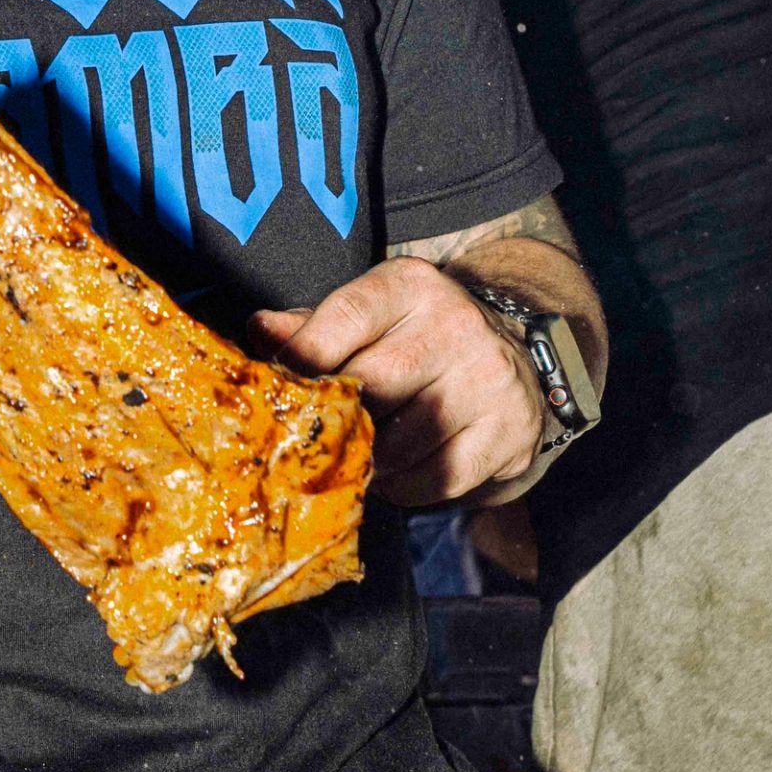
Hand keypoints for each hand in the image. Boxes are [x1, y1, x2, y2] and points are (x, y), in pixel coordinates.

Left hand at [251, 260, 544, 506]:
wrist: (510, 352)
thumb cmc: (414, 335)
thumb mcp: (368, 315)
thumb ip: (312, 327)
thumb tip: (260, 333)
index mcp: (409, 284)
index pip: (343, 318)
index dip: (303, 359)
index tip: (278, 391)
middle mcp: (456, 323)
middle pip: (371, 385)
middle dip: (336, 420)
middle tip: (314, 439)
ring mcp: (489, 377)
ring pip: (402, 443)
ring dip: (369, 462)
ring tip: (358, 457)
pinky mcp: (512, 429)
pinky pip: (439, 478)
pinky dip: (406, 487)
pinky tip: (397, 474)